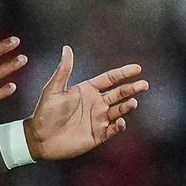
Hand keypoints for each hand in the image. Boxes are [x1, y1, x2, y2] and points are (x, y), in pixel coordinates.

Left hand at [25, 46, 148, 160]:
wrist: (40, 137)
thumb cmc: (45, 111)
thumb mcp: (54, 89)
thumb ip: (63, 70)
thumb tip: (67, 48)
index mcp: (87, 90)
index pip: (109, 79)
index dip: (123, 73)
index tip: (137, 68)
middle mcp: (95, 103)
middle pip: (119, 94)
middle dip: (132, 89)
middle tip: (144, 84)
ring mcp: (98, 119)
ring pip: (119, 110)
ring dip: (127, 106)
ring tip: (133, 102)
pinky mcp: (98, 135)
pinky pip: (113, 129)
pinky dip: (119, 126)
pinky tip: (121, 121)